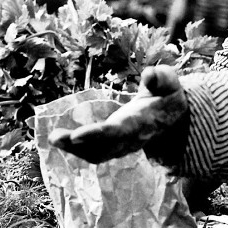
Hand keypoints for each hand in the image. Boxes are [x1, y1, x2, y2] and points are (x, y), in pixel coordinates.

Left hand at [49, 66, 188, 164]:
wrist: (174, 117)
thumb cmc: (167, 95)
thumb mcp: (170, 82)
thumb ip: (160, 78)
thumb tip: (149, 73)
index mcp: (143, 122)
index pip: (119, 131)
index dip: (98, 134)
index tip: (76, 135)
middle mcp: (132, 138)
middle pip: (104, 147)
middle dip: (79, 145)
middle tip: (55, 137)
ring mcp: (123, 145)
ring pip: (97, 154)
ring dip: (74, 149)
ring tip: (54, 137)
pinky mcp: (115, 146)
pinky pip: (95, 152)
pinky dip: (77, 149)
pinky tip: (61, 139)